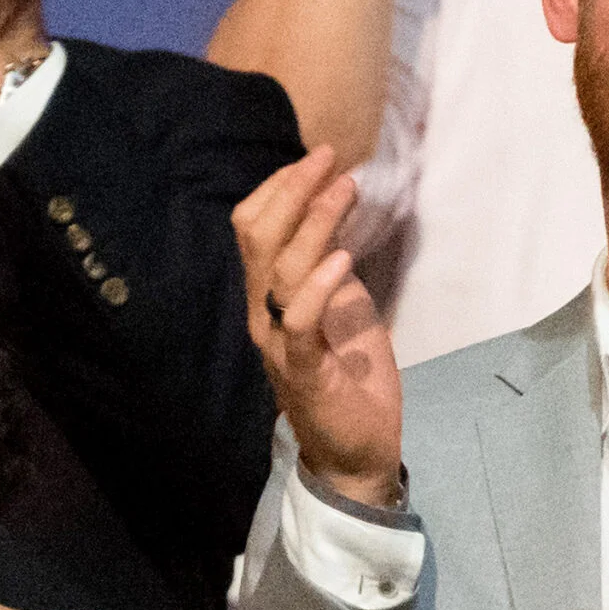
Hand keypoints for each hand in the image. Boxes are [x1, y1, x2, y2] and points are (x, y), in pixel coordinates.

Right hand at [235, 148, 402, 508]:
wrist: (355, 452)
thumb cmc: (350, 380)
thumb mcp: (343, 309)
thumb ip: (329, 270)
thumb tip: (336, 218)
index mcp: (268, 297)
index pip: (253, 228)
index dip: (281, 187)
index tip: (319, 158)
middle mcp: (262, 314)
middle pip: (256, 236)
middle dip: (291, 190)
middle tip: (327, 158)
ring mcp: (278, 341)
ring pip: (278, 268)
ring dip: (315, 222)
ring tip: (345, 189)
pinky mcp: (302, 369)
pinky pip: (299, 320)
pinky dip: (319, 285)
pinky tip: (343, 258)